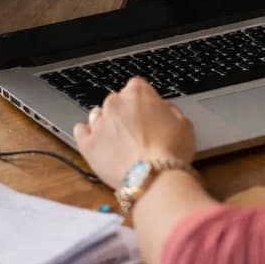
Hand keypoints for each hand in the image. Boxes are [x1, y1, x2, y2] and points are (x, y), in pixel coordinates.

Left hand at [74, 78, 194, 189]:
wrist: (153, 177)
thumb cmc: (171, 151)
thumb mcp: (183, 124)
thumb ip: (170, 111)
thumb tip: (163, 110)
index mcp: (139, 93)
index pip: (137, 86)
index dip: (144, 100)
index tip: (148, 110)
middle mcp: (116, 103)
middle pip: (117, 100)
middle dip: (125, 112)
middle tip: (136, 130)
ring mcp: (99, 123)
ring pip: (97, 114)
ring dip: (106, 122)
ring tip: (118, 138)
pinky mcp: (87, 144)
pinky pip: (80, 131)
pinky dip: (86, 133)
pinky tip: (95, 139)